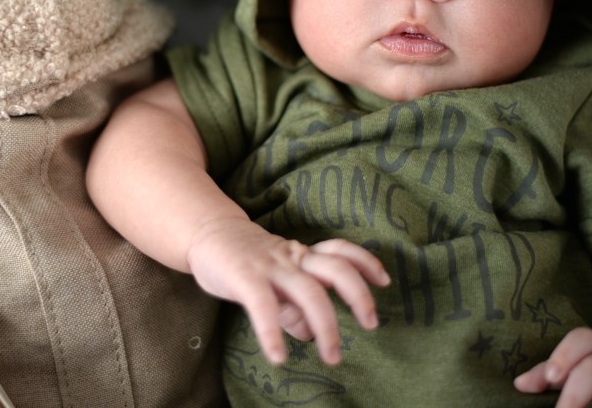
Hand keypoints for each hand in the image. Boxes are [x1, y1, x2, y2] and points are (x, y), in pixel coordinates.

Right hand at [186, 217, 388, 365]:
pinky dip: (272, 333)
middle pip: (336, 270)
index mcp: (302, 255)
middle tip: (371, 325)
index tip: (384, 281)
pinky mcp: (244, 277)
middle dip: (359, 296)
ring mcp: (269, 266)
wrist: (207, 234)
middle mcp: (292, 258)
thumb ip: (294, 306)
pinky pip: (263, 306)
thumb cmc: (247, 260)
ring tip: (333, 357)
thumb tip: (309, 334)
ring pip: (309, 291)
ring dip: (327, 326)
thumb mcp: (276, 279)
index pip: (340, 251)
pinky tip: (278, 357)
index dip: (365, 262)